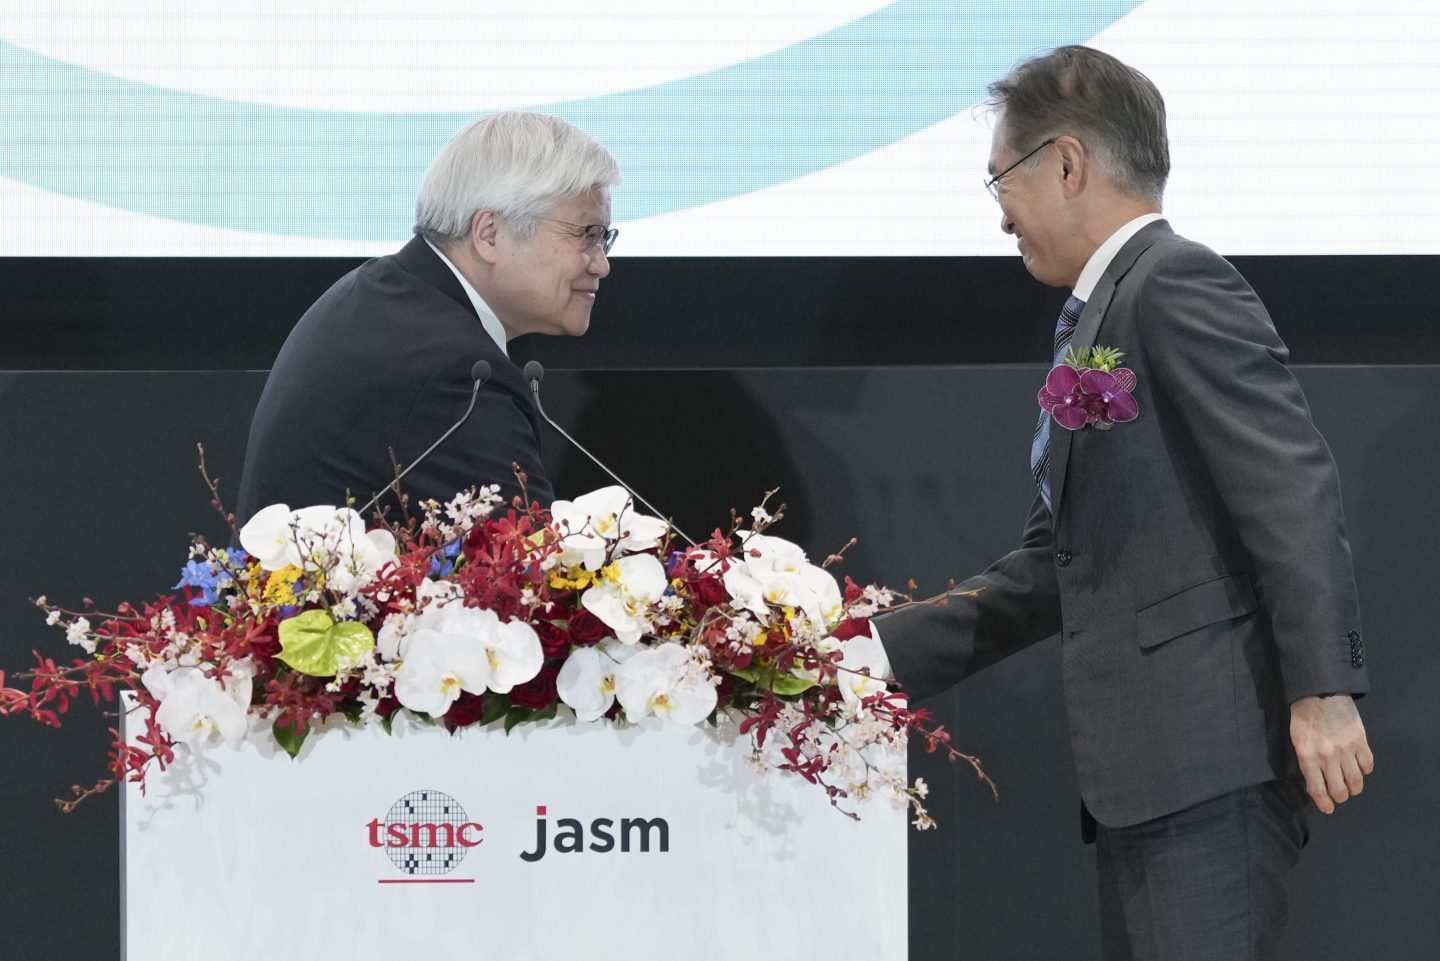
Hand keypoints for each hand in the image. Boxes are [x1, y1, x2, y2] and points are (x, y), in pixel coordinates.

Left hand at [1289, 694, 1373, 813]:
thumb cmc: (1303, 718)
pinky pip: (1368, 765)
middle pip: (1340, 790)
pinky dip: (1365, 770)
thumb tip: (1315, 783)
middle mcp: (1328, 758)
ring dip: (1354, 787)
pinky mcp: (1361, 742)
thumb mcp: (1297, 741)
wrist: (1320, 694)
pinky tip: (1360, 767)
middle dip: (1340, 797)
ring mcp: (1346, 751)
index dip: (1324, 803)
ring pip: (1356, 782)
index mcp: (1308, 758)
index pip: (1318, 790)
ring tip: (1351, 785)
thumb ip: (1306, 762)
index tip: (1328, 809)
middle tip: (1340, 794)